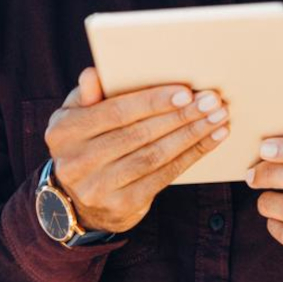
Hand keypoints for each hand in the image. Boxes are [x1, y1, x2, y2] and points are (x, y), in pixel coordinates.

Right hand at [43, 67, 229, 232]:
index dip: (152, 102)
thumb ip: (87, 94)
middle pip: (139, 135)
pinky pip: (164, 177)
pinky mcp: (122, 207)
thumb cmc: (85, 142)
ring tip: (218, 118)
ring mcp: (98, 189)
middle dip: (180, 116)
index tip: (186, 92)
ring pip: (155, 156)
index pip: (115, 113)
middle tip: (212, 101)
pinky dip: (192, 155)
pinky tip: (212, 139)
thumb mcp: (76, 116)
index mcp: (64, 132)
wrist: (77, 200)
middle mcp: (76, 163)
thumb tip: (93, 74)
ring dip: (192, 135)